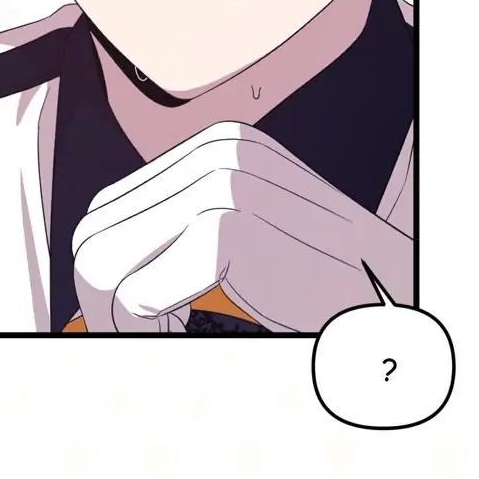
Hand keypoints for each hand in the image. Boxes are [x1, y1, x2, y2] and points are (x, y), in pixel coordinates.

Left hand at [72, 120, 411, 334]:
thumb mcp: (242, 240)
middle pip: (92, 241)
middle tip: (155, 331)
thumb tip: (92, 262)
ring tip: (176, 327)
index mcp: (210, 147)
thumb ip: (176, 233)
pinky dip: (155, 325)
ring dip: (127, 319)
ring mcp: (223, 183)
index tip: (151, 314)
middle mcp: (212, 151)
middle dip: (107, 304)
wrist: (387, 300)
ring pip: (101, 268)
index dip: (111, 280)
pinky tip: (195, 324)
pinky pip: (138, 295)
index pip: (102, 216)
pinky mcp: (228, 226)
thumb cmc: (316, 284)